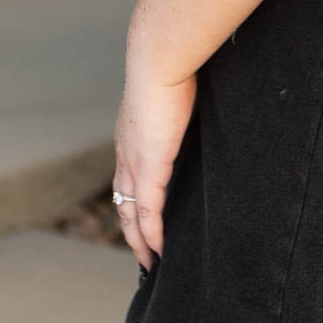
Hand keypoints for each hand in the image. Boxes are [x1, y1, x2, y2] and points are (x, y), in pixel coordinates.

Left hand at [111, 60, 197, 271]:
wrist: (160, 60)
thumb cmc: (172, 66)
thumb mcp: (175, 90)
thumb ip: (182, 105)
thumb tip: (199, 100)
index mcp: (131, 136)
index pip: (127, 179)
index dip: (133, 202)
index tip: (141, 220)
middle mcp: (126, 154)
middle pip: (124, 203)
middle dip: (132, 231)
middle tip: (143, 254)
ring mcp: (134, 163)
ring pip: (132, 214)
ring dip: (139, 241)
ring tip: (150, 262)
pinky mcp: (149, 169)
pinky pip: (149, 213)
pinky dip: (152, 235)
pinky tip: (159, 252)